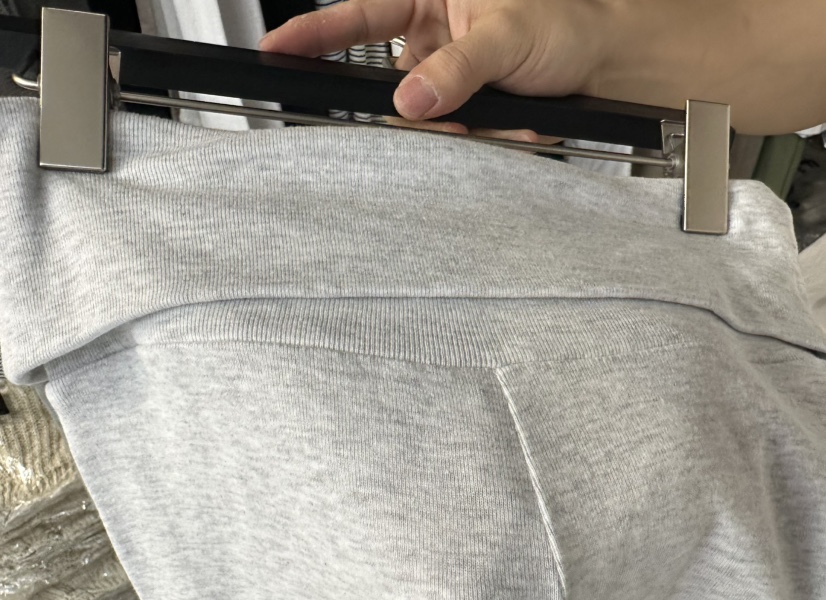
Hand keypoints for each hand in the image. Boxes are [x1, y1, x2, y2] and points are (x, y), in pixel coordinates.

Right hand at [259, 0, 607, 139]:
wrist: (601, 66)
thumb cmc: (564, 26)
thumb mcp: (508, 36)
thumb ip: (458, 68)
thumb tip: (412, 100)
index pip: (360, 15)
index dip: (315, 33)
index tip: (276, 49)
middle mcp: (430, 36)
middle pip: (390, 84)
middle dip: (419, 111)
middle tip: (447, 122)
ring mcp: (444, 76)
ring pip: (422, 119)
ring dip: (460, 131)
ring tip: (506, 117)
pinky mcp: (461, 108)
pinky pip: (450, 135)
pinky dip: (481, 139)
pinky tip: (514, 124)